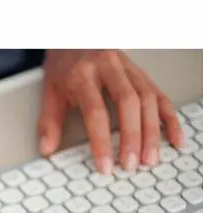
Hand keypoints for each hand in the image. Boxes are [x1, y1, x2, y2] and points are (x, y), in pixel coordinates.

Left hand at [38, 50, 184, 173]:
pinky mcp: (141, 73)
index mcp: (83, 74)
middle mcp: (109, 67)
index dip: (101, 141)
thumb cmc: (63, 68)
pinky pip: (160, 94)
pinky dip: (168, 118)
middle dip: (132, 136)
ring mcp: (129, 68)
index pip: (95, 110)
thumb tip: (47, 150)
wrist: (73, 40)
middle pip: (128, 103)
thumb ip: (48, 122)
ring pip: (148, 98)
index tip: (105, 164)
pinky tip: (173, 138)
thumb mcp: (50, 92)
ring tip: (149, 158)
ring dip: (151, 131)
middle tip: (131, 164)